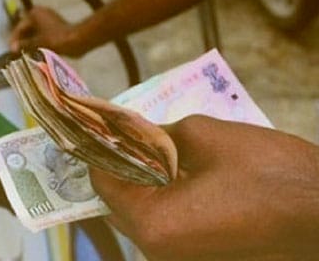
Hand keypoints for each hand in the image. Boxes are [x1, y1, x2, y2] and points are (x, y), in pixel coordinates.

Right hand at [9, 6, 83, 55]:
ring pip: (33, 33)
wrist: (77, 40)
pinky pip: (41, 36)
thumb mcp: (37, 42)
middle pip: (26, 29)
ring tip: (23, 55)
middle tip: (15, 53)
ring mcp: (48, 21)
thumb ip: (23, 44)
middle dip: (21, 41)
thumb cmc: (55, 39)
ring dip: (28, 43)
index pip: (20, 27)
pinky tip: (33, 53)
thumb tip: (12, 48)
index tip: (10, 50)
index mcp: (34, 13)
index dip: (14, 39)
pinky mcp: (54, 28)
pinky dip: (36, 43)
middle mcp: (40, 14)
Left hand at [90, 115, 318, 260]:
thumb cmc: (270, 175)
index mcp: (154, 224)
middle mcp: (159, 251)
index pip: (104, 183)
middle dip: (123, 163)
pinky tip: (176, 169)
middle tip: (127, 131)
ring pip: (144, 212)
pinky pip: (168, 223)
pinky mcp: (201, 256)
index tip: (103, 125)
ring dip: (144, 179)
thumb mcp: (206, 137)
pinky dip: (165, 196)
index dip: (102, 149)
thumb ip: (160, 134)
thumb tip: (138, 132)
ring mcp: (181, 258)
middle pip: (121, 201)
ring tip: (151, 144)